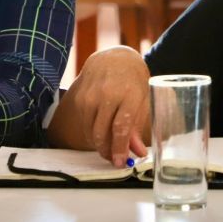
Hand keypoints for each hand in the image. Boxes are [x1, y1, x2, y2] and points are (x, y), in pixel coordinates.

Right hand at [49, 46, 149, 165]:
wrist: (114, 59)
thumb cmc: (134, 81)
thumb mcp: (143, 101)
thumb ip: (137, 127)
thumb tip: (138, 153)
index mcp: (129, 95)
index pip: (120, 127)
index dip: (119, 148)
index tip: (121, 162)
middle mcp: (107, 95)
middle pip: (102, 132)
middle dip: (108, 152)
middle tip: (115, 162)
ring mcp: (90, 96)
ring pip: (90, 131)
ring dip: (99, 146)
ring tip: (109, 152)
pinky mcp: (79, 97)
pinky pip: (84, 124)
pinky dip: (92, 135)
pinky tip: (101, 138)